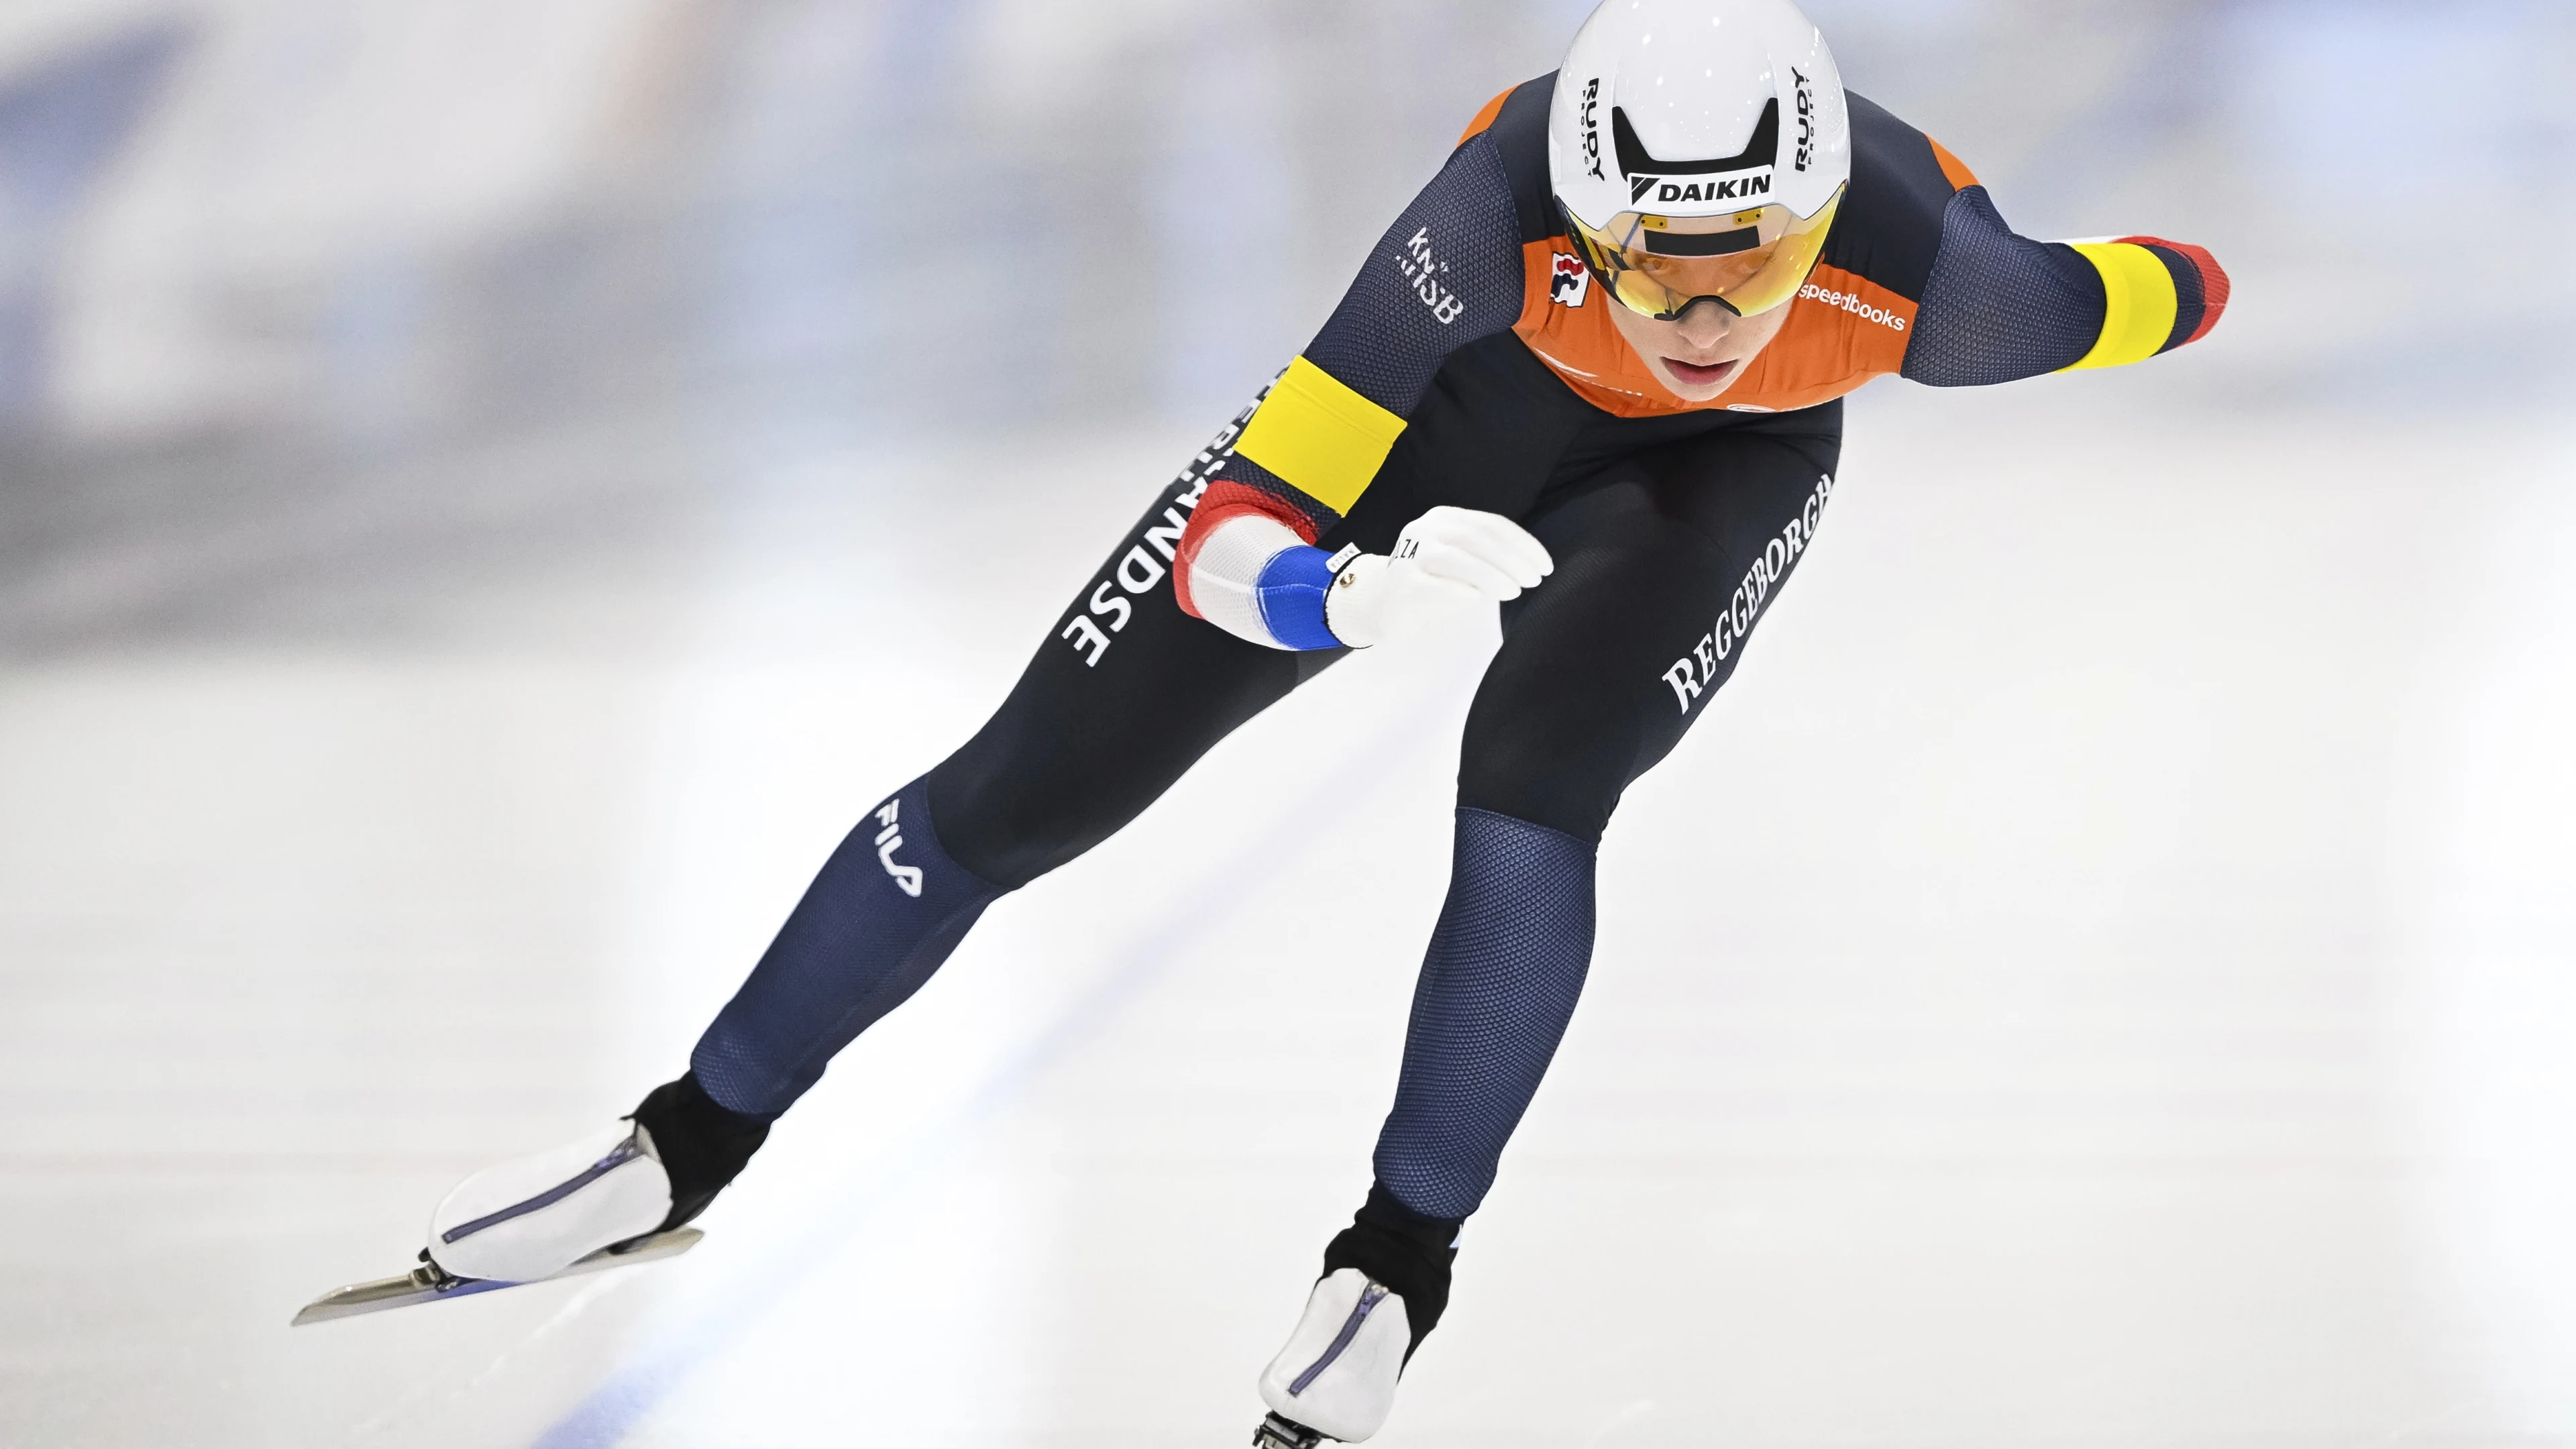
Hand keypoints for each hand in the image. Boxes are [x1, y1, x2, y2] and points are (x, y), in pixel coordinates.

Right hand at [1324, 506, 1553, 647]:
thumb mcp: (1464, 559)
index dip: (1524, 545)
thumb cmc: (1437, 583)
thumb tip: (1535, 565)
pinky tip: (1478, 599)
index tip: (1546, 566)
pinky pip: (1434, 587)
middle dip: (1512, 560)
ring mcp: (1410, 555)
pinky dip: (1459, 591)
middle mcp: (1425, 529)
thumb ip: (1490, 555)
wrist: (1386, 605)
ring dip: (1492, 576)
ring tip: (1513, 592)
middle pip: (1477, 538)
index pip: (1492, 524)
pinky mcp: (1401, 585)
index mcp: (1445, 518)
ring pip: (1457, 559)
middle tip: (1533, 581)